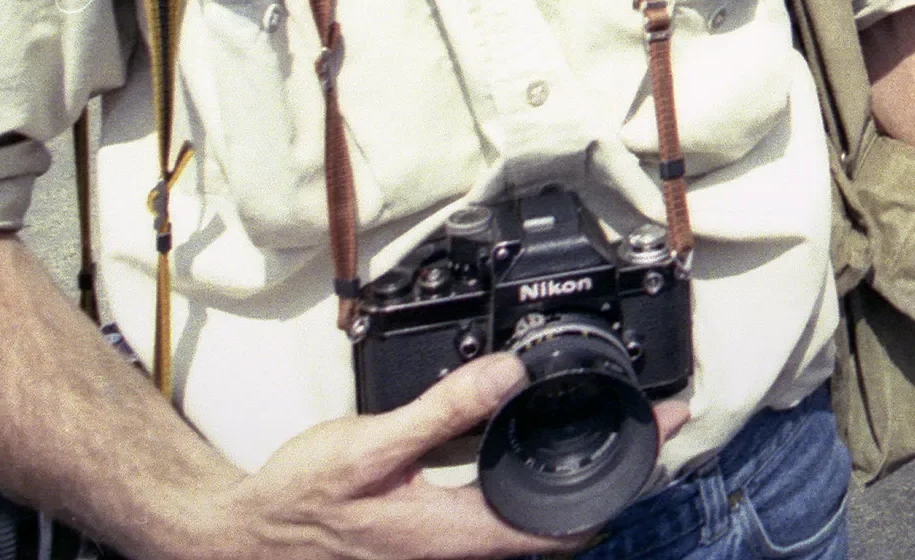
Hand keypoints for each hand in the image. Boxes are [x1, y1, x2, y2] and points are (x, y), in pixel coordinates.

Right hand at [202, 354, 687, 559]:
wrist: (253, 537)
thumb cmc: (304, 496)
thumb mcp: (371, 444)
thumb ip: (443, 408)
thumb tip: (509, 374)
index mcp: (458, 534)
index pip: (566, 517)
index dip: (621, 476)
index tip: (661, 430)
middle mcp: (464, 555)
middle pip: (566, 527)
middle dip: (617, 476)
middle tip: (657, 426)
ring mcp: (452, 554)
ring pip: (541, 527)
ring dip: (583, 483)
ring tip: (618, 434)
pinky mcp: (438, 544)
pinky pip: (508, 521)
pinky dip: (542, 489)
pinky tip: (539, 454)